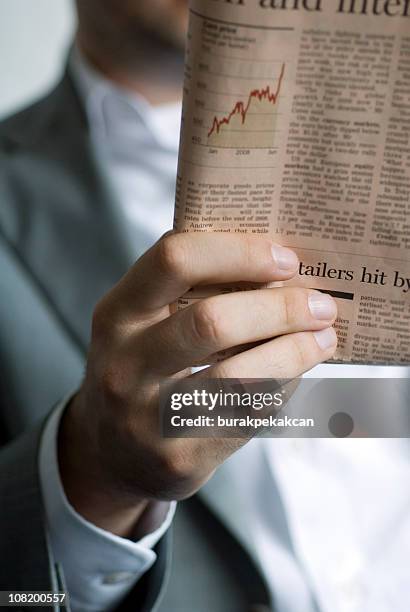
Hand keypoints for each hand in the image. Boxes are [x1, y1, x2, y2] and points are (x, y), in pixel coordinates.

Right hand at [59, 233, 336, 536]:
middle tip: (321, 304)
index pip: (175, 260)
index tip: (286, 260)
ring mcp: (148, 415)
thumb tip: (279, 267)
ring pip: (239, 376)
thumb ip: (190, 290)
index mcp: (118, 312)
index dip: (238, 253)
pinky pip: (248, 415)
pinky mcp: (179, 455)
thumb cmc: (142, 369)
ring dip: (295, 352)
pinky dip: (284, 387)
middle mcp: (125, 363)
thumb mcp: (144, 323)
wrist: (111, 452)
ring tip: (324, 338)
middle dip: (280, 309)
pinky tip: (298, 372)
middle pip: (212, 322)